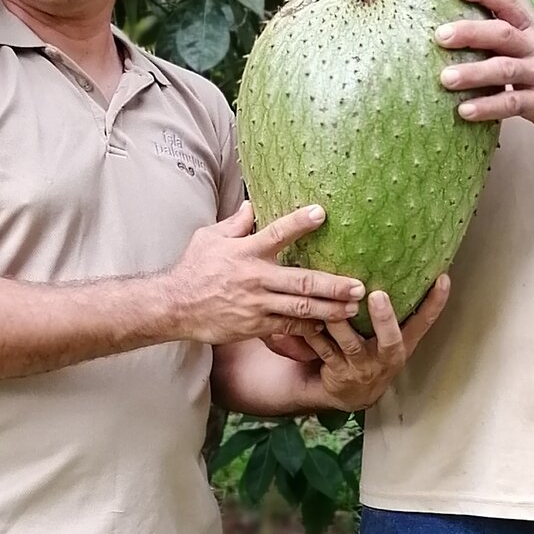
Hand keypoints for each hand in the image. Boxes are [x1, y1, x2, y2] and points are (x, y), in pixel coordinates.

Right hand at [167, 202, 364, 345]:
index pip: (277, 233)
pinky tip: (327, 326)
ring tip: (353, 309)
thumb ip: (235, 224)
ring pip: (301, 308)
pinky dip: (308, 328)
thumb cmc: (193, 269)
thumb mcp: (209, 238)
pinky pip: (287, 327)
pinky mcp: (254, 326)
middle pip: (302, 281)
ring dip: (330, 309)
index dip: (299, 222)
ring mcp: (257, 305)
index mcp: (245, 251)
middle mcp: (255, 278)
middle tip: (359, 285)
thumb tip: (251, 205)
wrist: (175, 306)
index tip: (322, 213)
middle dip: (333, 284)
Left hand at [302, 278, 450, 409]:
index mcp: (402, 345)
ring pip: (349, 342)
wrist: (349, 396)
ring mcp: (361, 366)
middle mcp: (385, 357)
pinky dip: (312, 330)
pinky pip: (322, 348)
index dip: (436, 302)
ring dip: (339, 321)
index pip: (424, 322)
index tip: (443, 278)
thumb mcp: (388, 340)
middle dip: (384, 318)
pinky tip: (304, 312)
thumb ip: (394, 314)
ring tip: (331, 298)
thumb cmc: (371, 355)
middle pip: (390, 339)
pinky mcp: (337, 371)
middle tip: (378, 295)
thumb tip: (396, 262)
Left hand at [435, 0, 533, 147]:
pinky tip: (465, 110)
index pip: (509, 4)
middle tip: (441, 35)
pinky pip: (512, 103)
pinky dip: (487, 106)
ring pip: (504, 69)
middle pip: (502, 34)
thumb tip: (466, 34)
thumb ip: (511, 40)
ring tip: (445, 78)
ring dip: (473, 73)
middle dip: (470, 32)